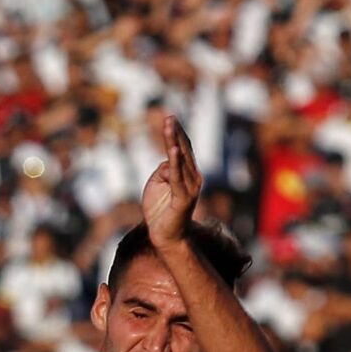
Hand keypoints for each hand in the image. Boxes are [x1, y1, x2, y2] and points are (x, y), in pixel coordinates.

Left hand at [140, 116, 203, 248]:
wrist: (164, 235)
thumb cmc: (160, 209)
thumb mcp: (157, 183)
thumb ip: (163, 169)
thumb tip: (168, 161)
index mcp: (187, 172)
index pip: (183, 148)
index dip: (176, 133)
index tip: (169, 117)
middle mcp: (193, 177)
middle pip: (184, 149)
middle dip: (175, 132)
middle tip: (168, 116)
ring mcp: (190, 187)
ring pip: (181, 160)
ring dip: (174, 141)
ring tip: (169, 126)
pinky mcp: (184, 197)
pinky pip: (178, 177)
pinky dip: (176, 162)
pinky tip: (173, 150)